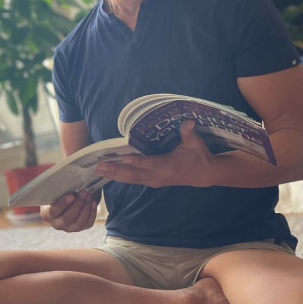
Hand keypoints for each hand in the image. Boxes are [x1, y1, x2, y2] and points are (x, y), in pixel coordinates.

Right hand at [40, 190, 97, 231]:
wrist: (64, 200)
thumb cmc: (58, 194)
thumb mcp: (55, 191)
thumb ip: (59, 189)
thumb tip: (68, 182)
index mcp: (47, 214)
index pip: (53, 212)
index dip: (62, 204)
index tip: (71, 196)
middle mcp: (57, 224)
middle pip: (68, 218)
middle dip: (78, 204)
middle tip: (84, 192)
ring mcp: (68, 228)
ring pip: (79, 223)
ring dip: (86, 208)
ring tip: (89, 195)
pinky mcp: (79, 228)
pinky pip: (87, 224)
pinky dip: (92, 213)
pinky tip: (92, 202)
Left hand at [97, 120, 214, 188]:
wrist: (203, 174)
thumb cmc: (198, 156)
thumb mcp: (195, 143)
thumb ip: (188, 133)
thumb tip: (188, 121)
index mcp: (168, 166)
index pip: (151, 163)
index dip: (138, 161)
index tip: (124, 158)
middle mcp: (158, 176)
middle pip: (135, 174)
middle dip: (116, 170)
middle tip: (99, 166)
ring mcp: (154, 180)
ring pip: (131, 178)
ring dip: (114, 174)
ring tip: (99, 170)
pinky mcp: (152, 181)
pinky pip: (133, 180)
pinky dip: (120, 177)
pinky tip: (109, 174)